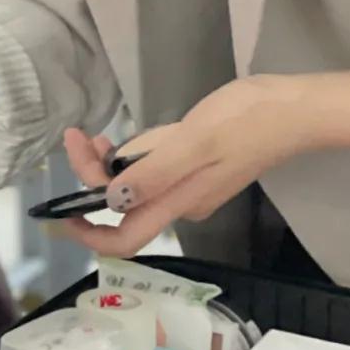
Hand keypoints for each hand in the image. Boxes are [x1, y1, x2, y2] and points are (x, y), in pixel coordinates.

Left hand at [60, 76, 309, 257]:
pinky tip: (130, 134)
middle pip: (121, 205)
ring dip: (107, 165)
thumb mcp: (194, 141)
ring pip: (133, 186)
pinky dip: (132, 156)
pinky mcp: (195, 168)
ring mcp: (188, 186)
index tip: (59, 210)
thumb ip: (154, 172)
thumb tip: (113, 200)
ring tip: (96, 133)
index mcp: (177, 201)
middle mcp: (179, 202)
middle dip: (90, 178)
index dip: (88, 234)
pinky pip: (152, 171)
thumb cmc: (244, 121)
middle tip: (79, 136)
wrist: (290, 110)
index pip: (124, 239)